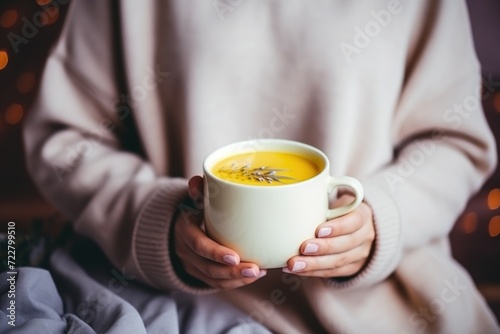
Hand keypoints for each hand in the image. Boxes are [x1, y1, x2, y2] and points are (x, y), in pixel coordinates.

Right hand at [173, 175, 266, 289]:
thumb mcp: (193, 197)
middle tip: (255, 269)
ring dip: (237, 279)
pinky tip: (254, 275)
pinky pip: (217, 284)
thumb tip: (198, 181)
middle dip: (232, 271)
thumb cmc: (194, 208)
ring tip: (259, 272)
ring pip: (213, 279)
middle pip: (208, 268)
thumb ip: (198, 190)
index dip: (215, 253)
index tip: (235, 257)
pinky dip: (235, 282)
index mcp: (184, 230)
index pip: (199, 245)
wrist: (180, 225)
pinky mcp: (200, 274)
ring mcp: (192, 265)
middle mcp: (186, 251)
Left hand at [283, 195, 374, 277]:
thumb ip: (323, 196)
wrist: (357, 227)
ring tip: (293, 264)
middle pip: (345, 245)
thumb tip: (298, 192)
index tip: (318, 230)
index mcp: (363, 215)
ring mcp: (360, 254)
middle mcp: (365, 236)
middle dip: (323, 248)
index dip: (337, 227)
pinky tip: (297, 270)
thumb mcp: (337, 200)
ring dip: (314, 265)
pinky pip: (332, 273)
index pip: (354, 222)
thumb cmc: (339, 210)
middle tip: (302, 248)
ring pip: (338, 262)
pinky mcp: (351, 268)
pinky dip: (312, 273)